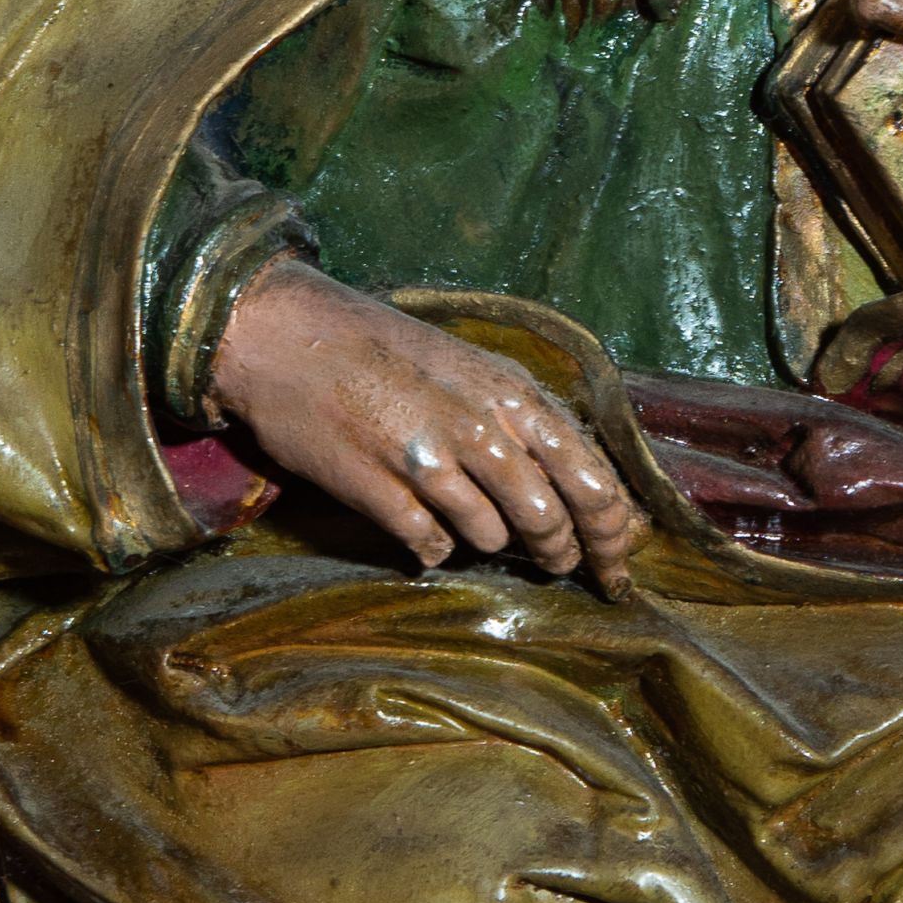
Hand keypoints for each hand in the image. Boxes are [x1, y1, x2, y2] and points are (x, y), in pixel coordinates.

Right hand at [201, 264, 637, 594]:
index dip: (614, 535)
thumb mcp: (471, 369)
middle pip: (551, 519)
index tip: (617, 567)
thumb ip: (523, 422)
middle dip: (563, 555)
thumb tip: (578, 486)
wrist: (285, 333)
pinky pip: (430, 546)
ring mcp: (427, 460)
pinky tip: (424, 531)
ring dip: (490, 543)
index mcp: (512, 396)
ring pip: (491, 537)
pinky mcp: (377, 490)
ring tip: (474, 525)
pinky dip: (434, 548)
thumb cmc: (385, 350)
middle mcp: (479, 428)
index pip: (592, 481)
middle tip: (560, 568)